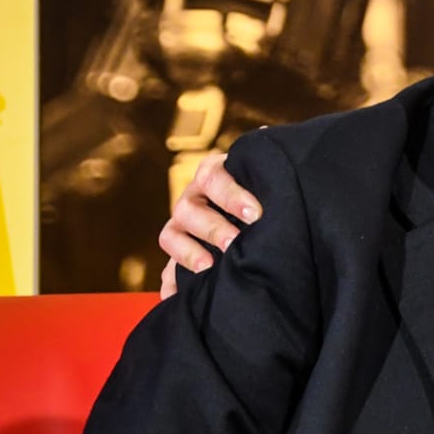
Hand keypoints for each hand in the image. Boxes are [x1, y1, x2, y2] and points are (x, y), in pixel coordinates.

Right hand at [157, 152, 261, 297]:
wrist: (259, 219)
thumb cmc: (266, 192)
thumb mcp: (268, 176)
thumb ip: (268, 162)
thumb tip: (268, 134)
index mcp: (215, 175)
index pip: (214, 175)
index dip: (232, 193)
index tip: (256, 212)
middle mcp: (193, 199)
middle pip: (188, 208)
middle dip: (213, 226)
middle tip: (236, 242)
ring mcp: (181, 229)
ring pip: (170, 235)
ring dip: (188, 252)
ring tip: (210, 267)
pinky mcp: (177, 258)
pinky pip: (165, 273)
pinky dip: (170, 286)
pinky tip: (179, 299)